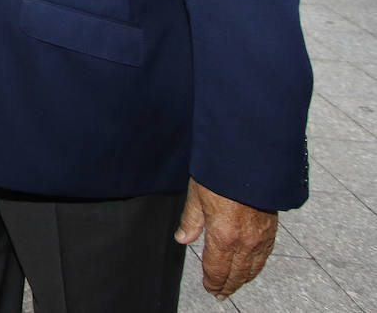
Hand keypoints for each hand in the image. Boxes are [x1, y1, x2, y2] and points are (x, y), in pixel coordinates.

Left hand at [175, 178, 277, 299]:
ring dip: (243, 279)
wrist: (250, 161)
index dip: (212, 281)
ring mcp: (260, 237)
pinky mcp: (272, 229)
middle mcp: (244, 241)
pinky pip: (265, 256)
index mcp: (223, 236)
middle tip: (221, 294)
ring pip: (253, 268)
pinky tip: (252, 267)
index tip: (209, 287)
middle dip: (228, 286)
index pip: (216, 270)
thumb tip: (182, 238)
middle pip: (236, 274)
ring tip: (235, 285)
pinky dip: (257, 266)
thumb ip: (190, 221)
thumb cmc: (221, 174)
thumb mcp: (197, 196)